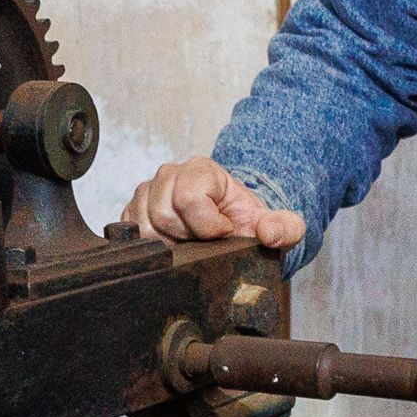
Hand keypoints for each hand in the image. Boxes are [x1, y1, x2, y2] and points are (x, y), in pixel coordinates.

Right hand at [126, 157, 303, 251]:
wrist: (227, 228)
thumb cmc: (244, 223)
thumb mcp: (275, 227)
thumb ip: (285, 228)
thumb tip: (270, 233)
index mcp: (200, 170)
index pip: (189, 198)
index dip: (208, 225)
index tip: (223, 232)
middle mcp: (169, 175)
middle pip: (163, 215)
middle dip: (187, 237)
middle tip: (205, 241)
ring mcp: (147, 192)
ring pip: (145, 227)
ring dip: (169, 243)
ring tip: (189, 243)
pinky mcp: (132, 212)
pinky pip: (131, 234)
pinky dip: (151, 246)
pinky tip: (172, 244)